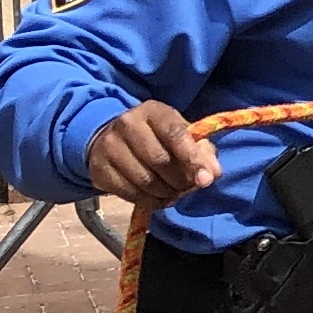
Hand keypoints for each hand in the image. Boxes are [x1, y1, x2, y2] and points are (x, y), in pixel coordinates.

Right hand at [84, 104, 219, 207]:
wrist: (109, 139)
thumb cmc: (155, 137)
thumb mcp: (180, 135)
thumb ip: (202, 151)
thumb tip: (213, 174)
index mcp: (153, 111)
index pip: (175, 134)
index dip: (193, 159)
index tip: (206, 180)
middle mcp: (127, 124)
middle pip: (160, 161)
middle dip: (180, 180)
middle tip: (187, 186)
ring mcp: (109, 147)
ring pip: (145, 181)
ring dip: (166, 193)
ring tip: (173, 191)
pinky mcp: (99, 170)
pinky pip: (131, 195)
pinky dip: (150, 201)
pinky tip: (156, 196)